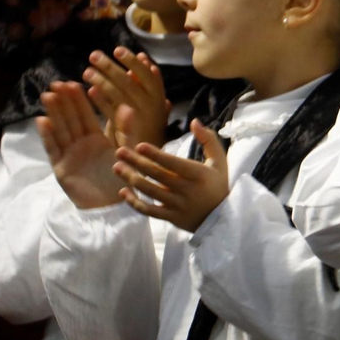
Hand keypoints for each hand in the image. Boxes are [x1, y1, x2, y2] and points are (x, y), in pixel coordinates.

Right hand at [36, 81, 122, 209]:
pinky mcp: (61, 169)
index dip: (80, 100)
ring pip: (60, 130)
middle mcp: (81, 145)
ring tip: (48, 95)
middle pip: (70, 120)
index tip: (74, 82)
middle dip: (64, 102)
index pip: (86, 116)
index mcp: (97, 139)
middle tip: (56, 83)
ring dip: (54, 114)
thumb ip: (127, 131)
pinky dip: (48, 136)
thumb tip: (129, 107)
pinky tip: (42, 121)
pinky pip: (54, 150)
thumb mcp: (127, 153)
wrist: (113, 208)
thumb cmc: (122, 180)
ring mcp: (70, 156)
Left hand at [84, 48, 169, 149]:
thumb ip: (145, 83)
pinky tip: (90, 91)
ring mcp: (140, 119)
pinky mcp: (126, 132)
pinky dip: (101, 101)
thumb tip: (142, 57)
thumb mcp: (149, 103)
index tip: (117, 50)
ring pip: (119, 94)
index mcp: (159, 98)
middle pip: (129, 82)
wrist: (146, 158)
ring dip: (102, 80)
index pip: (147, 75)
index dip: (133, 62)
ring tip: (86, 72)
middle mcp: (152, 107)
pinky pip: (111, 112)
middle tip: (93, 55)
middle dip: (111, 67)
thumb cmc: (145, 126)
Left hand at [113, 120, 228, 232]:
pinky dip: (134, 202)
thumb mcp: (219, 161)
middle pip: (157, 175)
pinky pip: (149, 211)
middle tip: (119, 151)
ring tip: (117, 167)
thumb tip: (194, 121)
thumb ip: (208, 140)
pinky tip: (123, 192)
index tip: (139, 145)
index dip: (156, 155)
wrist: (222, 218)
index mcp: (198, 174)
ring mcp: (178, 205)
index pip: (173, 163)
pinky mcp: (171, 218)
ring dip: (131, 178)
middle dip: (136, 162)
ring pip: (149, 191)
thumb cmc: (218, 184)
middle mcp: (187, 190)